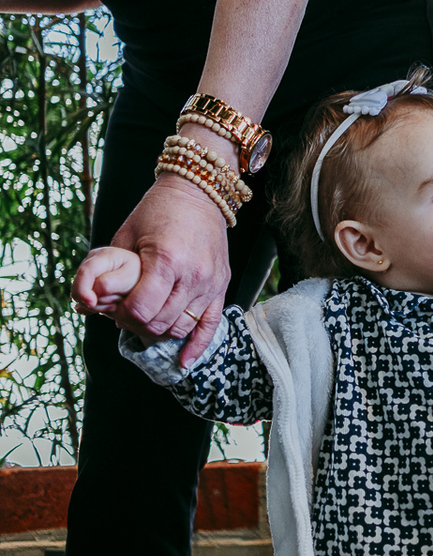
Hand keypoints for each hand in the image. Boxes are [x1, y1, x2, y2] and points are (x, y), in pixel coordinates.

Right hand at [72, 246, 141, 313]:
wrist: (141, 280)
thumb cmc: (138, 276)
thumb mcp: (129, 278)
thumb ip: (108, 284)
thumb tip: (90, 294)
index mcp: (103, 256)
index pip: (85, 272)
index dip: (83, 289)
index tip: (92, 303)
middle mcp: (90, 262)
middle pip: (79, 288)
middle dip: (97, 300)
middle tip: (118, 298)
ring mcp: (86, 274)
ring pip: (81, 298)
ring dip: (99, 305)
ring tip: (117, 298)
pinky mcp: (85, 287)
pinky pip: (83, 304)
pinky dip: (97, 307)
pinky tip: (110, 303)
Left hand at [108, 175, 230, 365]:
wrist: (198, 193)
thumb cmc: (156, 211)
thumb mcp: (122, 236)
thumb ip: (103, 270)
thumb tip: (87, 303)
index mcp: (166, 259)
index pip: (141, 310)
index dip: (122, 316)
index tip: (114, 308)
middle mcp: (192, 274)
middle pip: (160, 322)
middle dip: (137, 324)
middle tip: (126, 313)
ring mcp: (211, 281)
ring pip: (181, 326)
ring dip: (159, 330)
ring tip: (147, 320)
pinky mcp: (221, 285)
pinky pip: (210, 324)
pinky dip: (197, 346)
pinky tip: (184, 361)